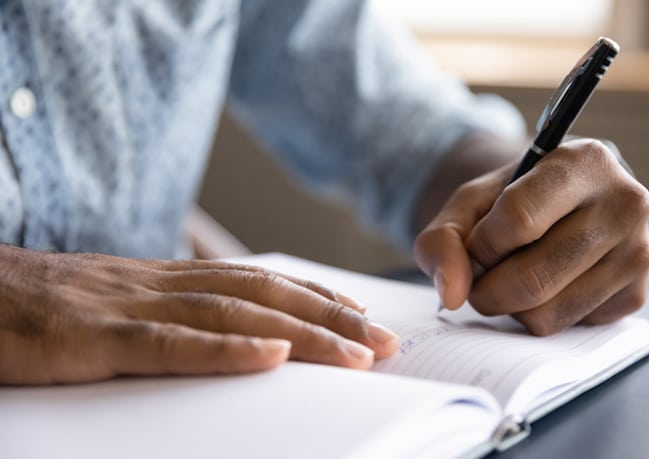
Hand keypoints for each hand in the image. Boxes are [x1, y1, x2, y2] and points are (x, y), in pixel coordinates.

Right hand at [0, 246, 398, 384]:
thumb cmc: (33, 308)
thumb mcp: (109, 308)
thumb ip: (163, 319)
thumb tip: (219, 337)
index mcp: (161, 279)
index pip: (256, 281)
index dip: (314, 297)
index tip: (361, 315)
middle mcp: (156, 284)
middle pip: (262, 294)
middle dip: (330, 317)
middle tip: (384, 341)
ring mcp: (126, 307)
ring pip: (232, 314)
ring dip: (302, 332)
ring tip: (356, 353)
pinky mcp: (90, 338)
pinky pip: (169, 342)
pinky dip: (227, 348)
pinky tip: (272, 354)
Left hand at [414, 138, 648, 334]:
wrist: (561, 205)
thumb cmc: (512, 200)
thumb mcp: (468, 203)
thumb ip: (443, 239)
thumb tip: (453, 295)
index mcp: (585, 161)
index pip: (518, 221)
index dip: (482, 245)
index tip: (477, 245)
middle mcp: (625, 203)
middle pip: (532, 279)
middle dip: (487, 290)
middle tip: (480, 278)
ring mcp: (639, 253)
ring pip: (548, 313)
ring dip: (511, 307)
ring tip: (512, 276)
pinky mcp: (638, 294)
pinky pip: (568, 328)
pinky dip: (541, 316)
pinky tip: (547, 285)